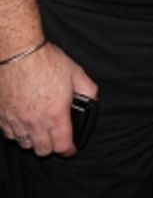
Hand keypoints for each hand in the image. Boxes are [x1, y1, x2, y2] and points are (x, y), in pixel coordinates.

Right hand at [0, 42, 97, 156]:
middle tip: (56, 137)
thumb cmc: (47, 62)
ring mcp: (15, 120)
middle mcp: (34, 122)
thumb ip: (88, 91)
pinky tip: (24, 122)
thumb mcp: (77, 74)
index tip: (72, 147)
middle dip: (52, 147)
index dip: (70, 150)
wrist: (18, 53)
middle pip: (42, 150)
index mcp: (55, 114)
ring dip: (34, 140)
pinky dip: (18, 133)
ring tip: (40, 129)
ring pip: (25, 144)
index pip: (62, 146)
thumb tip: (91, 102)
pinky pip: (9, 134)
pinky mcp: (2, 116)